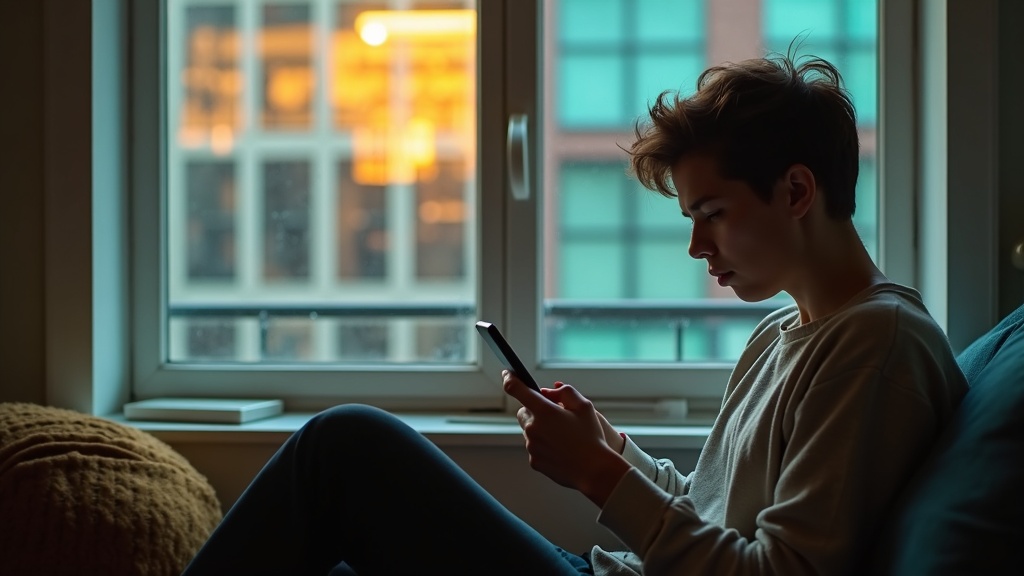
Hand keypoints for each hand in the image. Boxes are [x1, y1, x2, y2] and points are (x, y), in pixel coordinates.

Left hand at [502, 371, 630, 506]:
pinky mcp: (534, 461)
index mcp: (544, 411)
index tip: (507, 373)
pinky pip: (535, 448)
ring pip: (529, 431)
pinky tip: (561, 450)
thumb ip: (564, 392)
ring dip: (540, 429)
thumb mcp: (584, 406)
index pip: (516, 388)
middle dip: (534, 410)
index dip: (509, 378)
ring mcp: (532, 446)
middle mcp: (532, 428)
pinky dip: (544, 445)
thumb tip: (548, 392)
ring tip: (563, 436)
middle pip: (523, 412)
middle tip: (553, 415)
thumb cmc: (591, 437)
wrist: (595, 471)